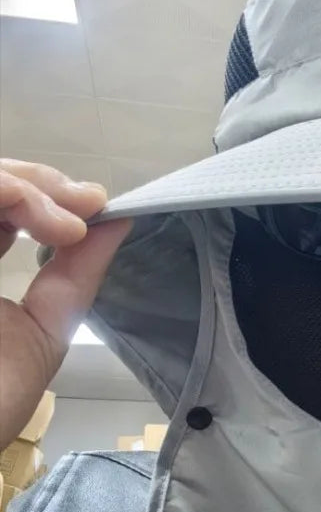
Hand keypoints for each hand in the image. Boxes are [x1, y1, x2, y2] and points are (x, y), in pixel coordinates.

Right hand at [0, 160, 130, 450]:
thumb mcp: (44, 330)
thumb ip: (76, 274)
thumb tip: (118, 220)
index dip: (45, 192)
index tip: (96, 205)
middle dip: (38, 181)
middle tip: (84, 205)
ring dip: (22, 187)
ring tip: (66, 224)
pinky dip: (2, 193)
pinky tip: (36, 217)